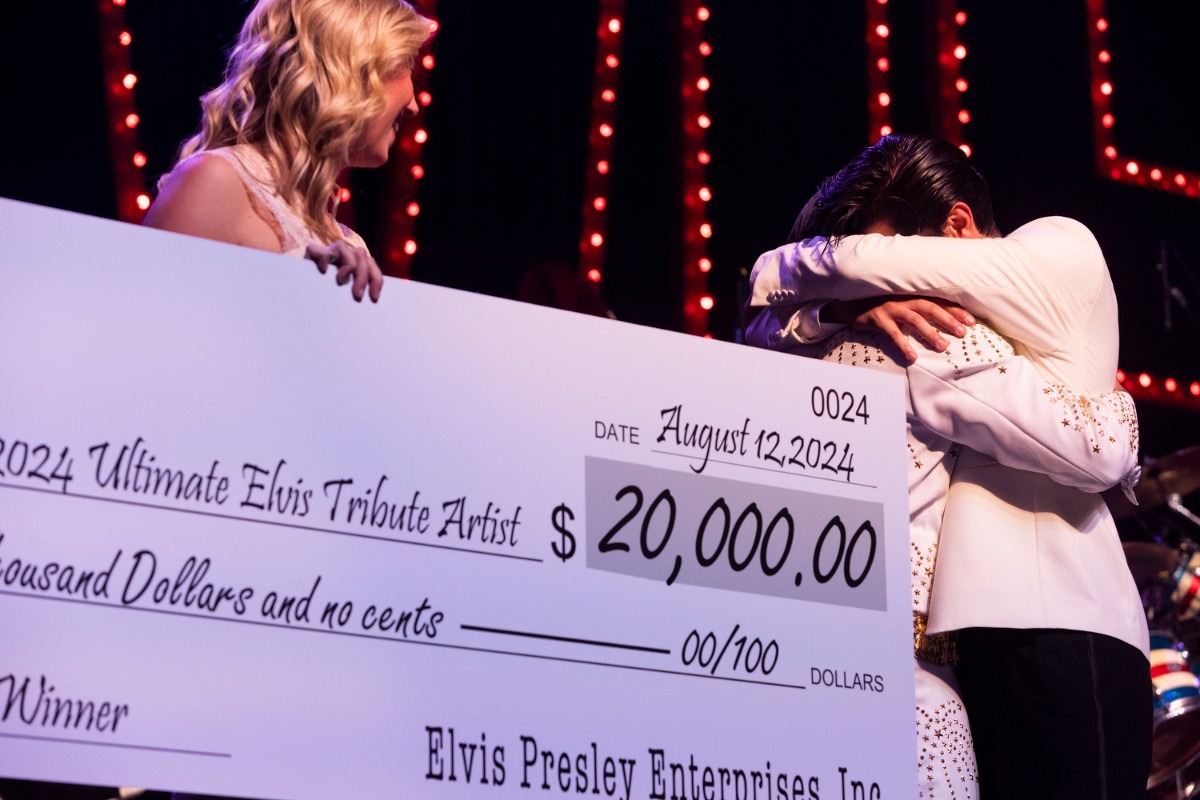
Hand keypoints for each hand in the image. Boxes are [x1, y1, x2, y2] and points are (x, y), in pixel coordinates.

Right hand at [305, 240, 382, 302]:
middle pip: (360, 254)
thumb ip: (357, 295)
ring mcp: (326, 254)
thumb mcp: (346, 300)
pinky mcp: (309, 256)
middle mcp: (341, 256)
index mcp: (353, 264)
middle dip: (362, 276)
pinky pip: (317, 249)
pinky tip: (323, 271)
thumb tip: (372, 303)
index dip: (376, 280)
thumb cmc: (326, 303)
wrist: (301, 305)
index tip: (374, 298)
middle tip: (357, 296)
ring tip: (341, 281)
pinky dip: (322, 258)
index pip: (371, 264)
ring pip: (342, 247)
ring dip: (347, 265)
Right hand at [826, 297, 974, 363]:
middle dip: (948, 319)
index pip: (938, 301)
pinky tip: (912, 356)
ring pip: (915, 319)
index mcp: (912, 295)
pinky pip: (893, 333)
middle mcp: (904, 298)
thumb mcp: (901, 304)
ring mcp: (890, 308)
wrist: (850, 304)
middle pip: (930, 308)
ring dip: (930, 333)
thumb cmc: (880, 306)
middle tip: (963, 333)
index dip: (955, 310)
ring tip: (943, 346)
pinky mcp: (878, 318)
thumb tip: (942, 322)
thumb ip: (917, 311)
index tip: (972, 322)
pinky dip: (903, 345)